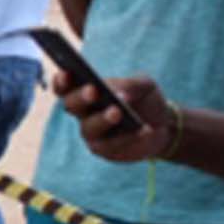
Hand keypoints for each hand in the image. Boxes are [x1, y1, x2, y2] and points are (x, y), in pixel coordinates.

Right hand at [53, 69, 175, 163]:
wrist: (161, 126)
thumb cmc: (145, 101)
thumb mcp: (144, 86)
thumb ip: (131, 85)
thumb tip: (118, 95)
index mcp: (85, 92)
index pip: (66, 87)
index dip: (61, 81)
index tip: (65, 73)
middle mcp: (83, 113)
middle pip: (71, 105)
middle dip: (81, 97)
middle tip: (93, 91)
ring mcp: (92, 134)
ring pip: (90, 127)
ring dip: (102, 119)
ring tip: (117, 112)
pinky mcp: (105, 150)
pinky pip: (112, 144)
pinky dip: (128, 136)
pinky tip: (144, 129)